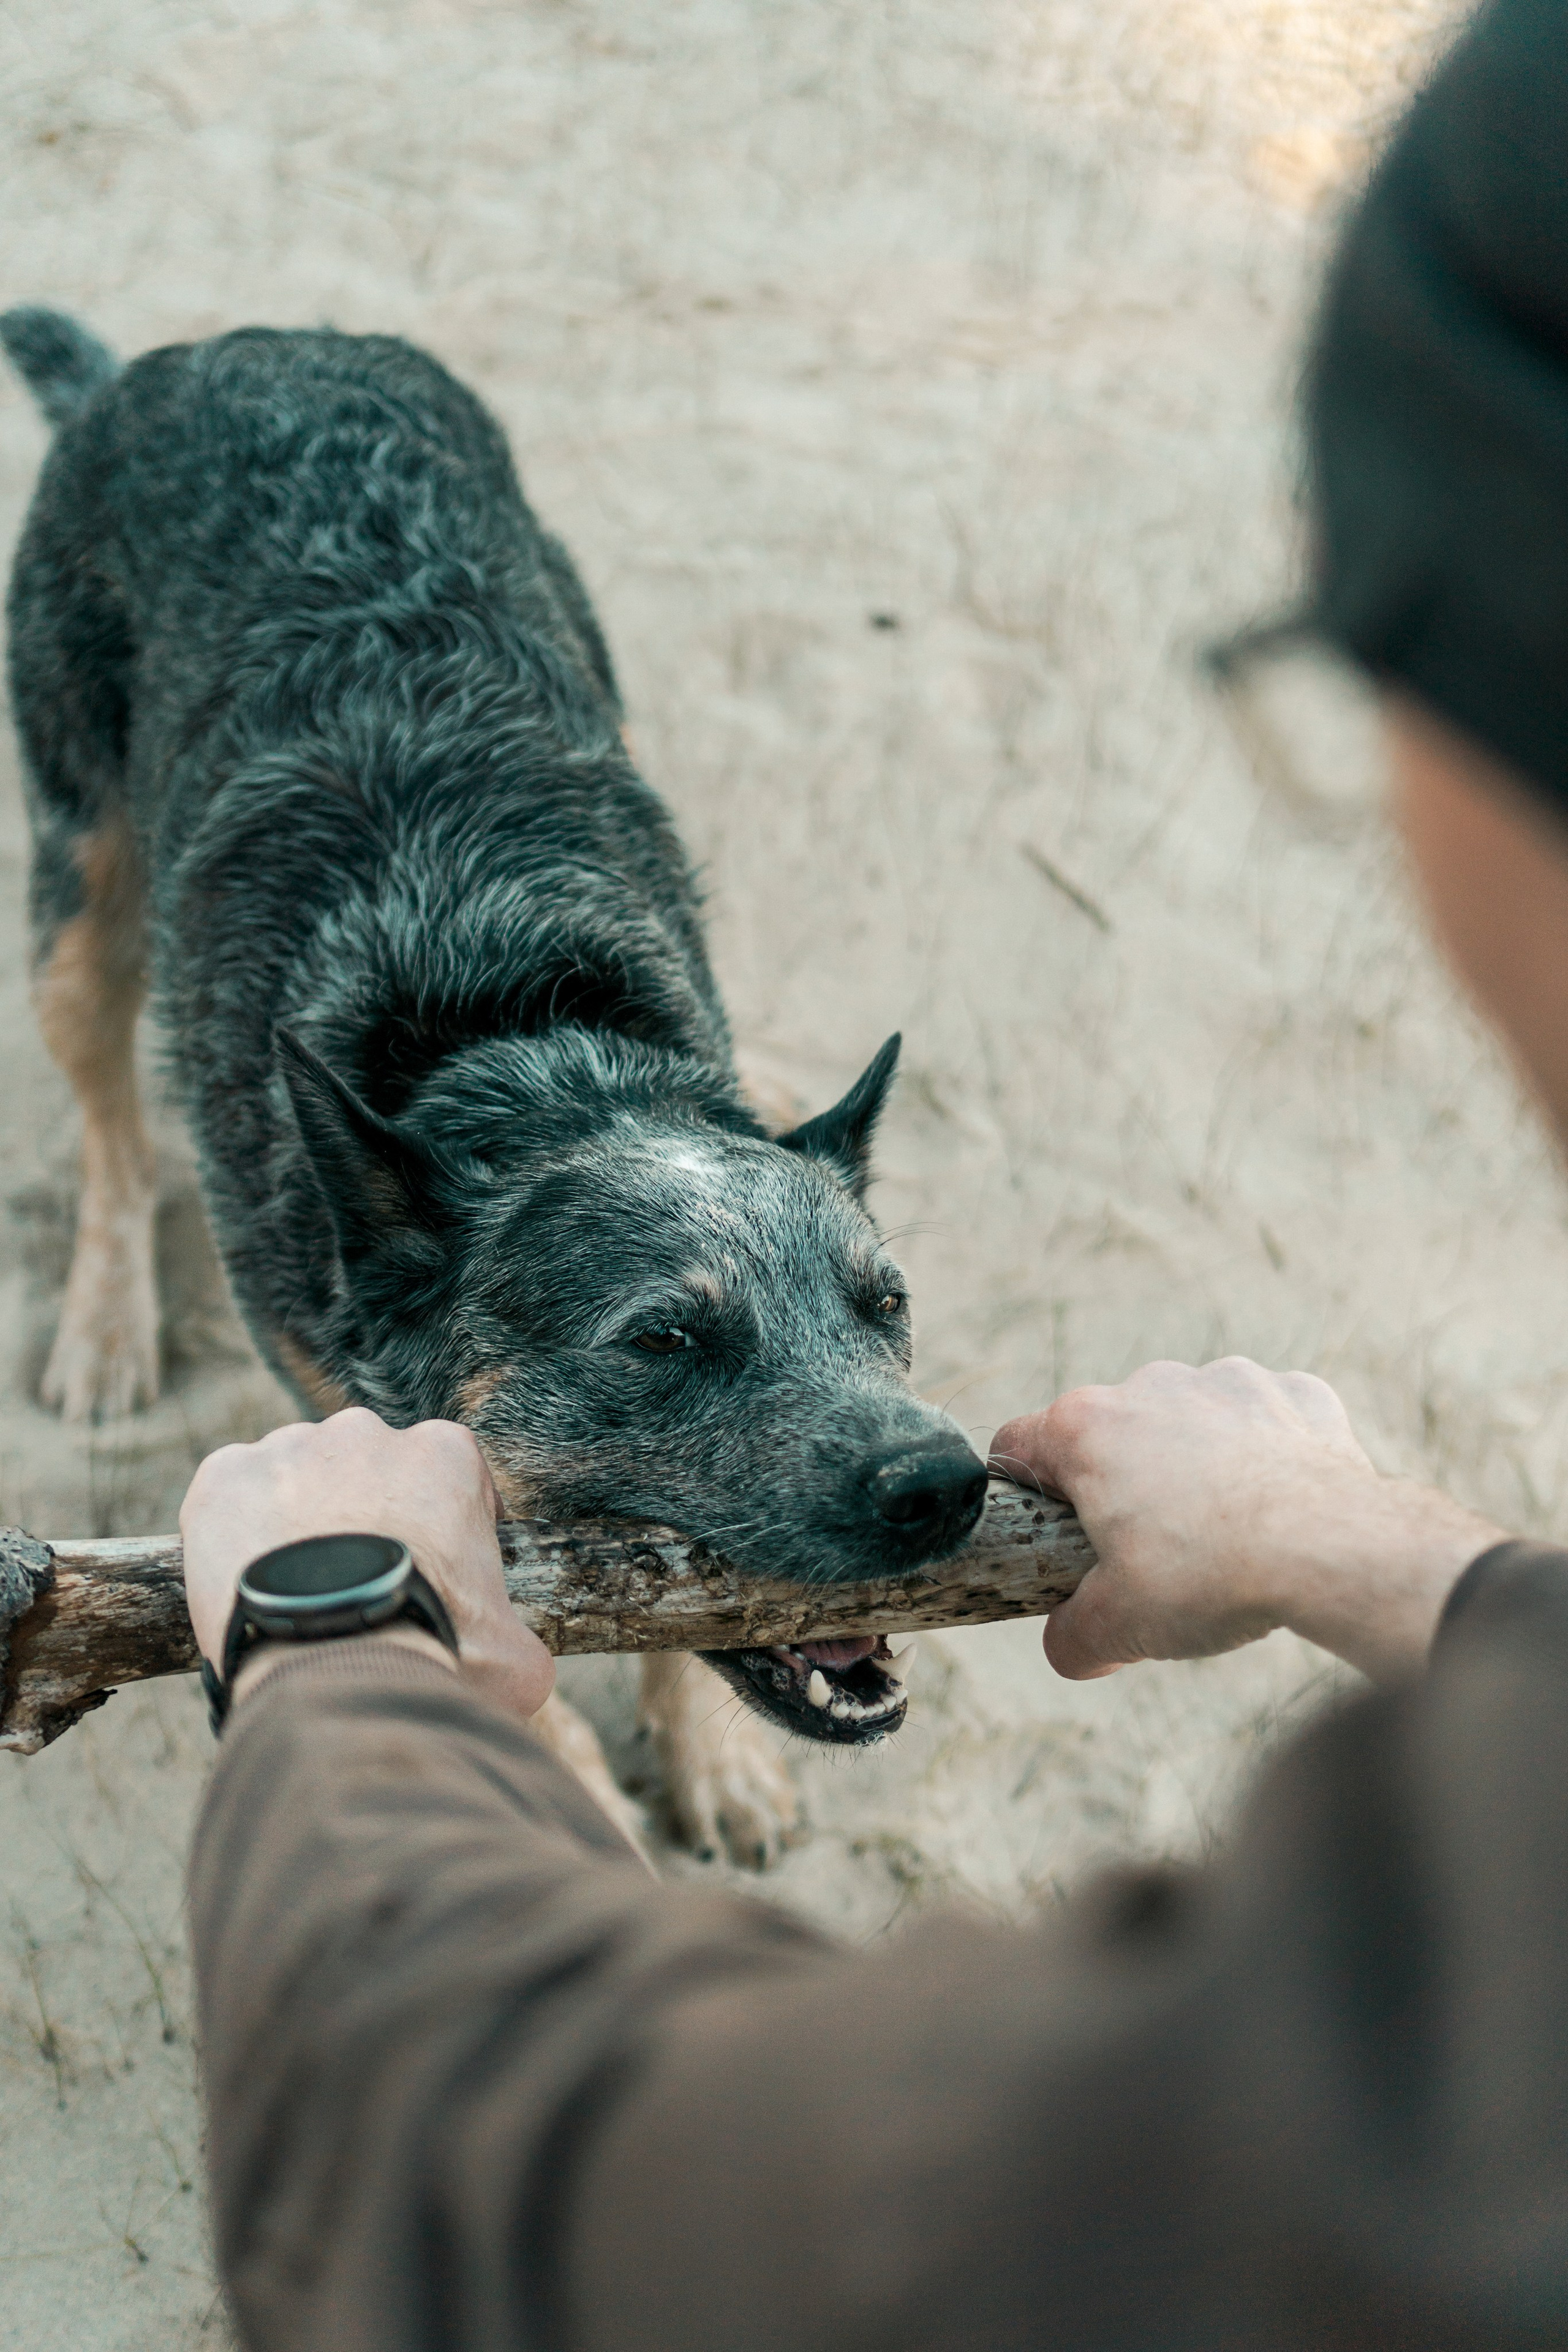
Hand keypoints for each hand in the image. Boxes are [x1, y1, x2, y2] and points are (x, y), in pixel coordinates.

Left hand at [180, 1408, 554, 1719]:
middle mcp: (368, 1432)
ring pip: (292, 1479)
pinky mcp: (223, 1477)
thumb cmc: (436, 1656)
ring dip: (294, 1522)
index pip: (442, 1475)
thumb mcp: (514, 1655)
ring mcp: (290, 1448)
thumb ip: (513, 1634)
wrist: (335, 1670)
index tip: (421, 1570)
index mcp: (446, 1454)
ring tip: (293, 1593)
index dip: (432, 1527)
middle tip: (350, 1585)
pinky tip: (245, 1583)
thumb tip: (513, 1658)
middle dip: (358, 1517)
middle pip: (362, 1471)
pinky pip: (227, 1497)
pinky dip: (232, 1534)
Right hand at [990, 1357, 1504, 1684]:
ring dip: (1196, 1466)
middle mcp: (1152, 1385)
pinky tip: (1280, 1508)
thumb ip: (1072, 1637)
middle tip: (1145, 1555)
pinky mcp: (1296, 1395)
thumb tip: (1068, 1645)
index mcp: (1087, 1428)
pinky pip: (1267, 1420)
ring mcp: (1229, 1381)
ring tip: (1224, 1535)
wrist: (1335, 1552)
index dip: (1023, 1495)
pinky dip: (1266, 1456)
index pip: (1019, 1446)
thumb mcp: (1118, 1627)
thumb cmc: (1212, 1576)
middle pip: (1110, 1434)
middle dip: (1120, 1486)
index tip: (1049, 1535)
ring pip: (1192, 1422)